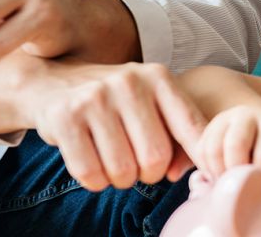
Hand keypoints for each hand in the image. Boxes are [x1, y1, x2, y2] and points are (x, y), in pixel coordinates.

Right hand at [27, 61, 208, 190]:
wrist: (52, 82)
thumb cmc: (113, 101)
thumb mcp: (150, 103)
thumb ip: (178, 135)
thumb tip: (179, 173)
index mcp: (158, 77)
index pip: (191, 126)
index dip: (200, 157)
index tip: (208, 174)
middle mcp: (129, 82)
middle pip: (156, 158)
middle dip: (149, 174)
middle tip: (137, 165)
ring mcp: (95, 98)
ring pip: (123, 170)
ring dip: (120, 179)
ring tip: (113, 162)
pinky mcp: (65, 117)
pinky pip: (90, 173)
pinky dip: (95, 181)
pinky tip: (93, 165)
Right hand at [197, 104, 260, 178]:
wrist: (256, 121)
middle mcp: (244, 114)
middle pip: (235, 145)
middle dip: (238, 172)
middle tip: (242, 187)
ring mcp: (222, 119)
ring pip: (213, 149)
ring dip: (220, 173)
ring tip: (230, 184)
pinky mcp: (207, 128)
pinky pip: (201, 151)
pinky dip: (207, 169)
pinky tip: (219, 177)